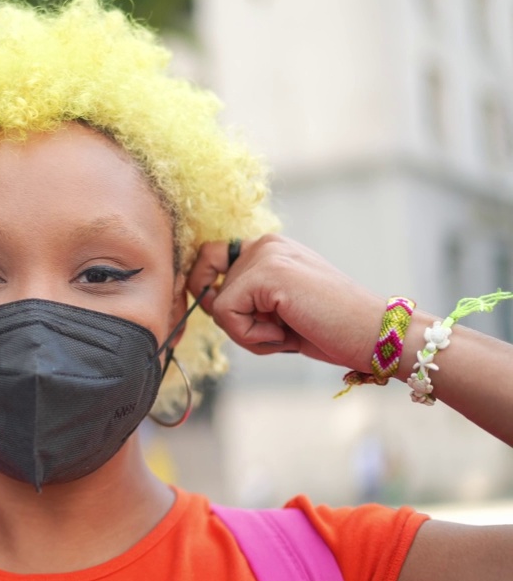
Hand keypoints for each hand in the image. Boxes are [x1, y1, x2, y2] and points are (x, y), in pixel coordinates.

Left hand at [186, 234, 385, 371]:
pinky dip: (251, 336)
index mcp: (270, 249)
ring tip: (287, 332)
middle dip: (238, 323)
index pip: (209, 257)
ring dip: (248, 334)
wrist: (375, 334)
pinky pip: (226, 314)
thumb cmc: (332, 328)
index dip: (204, 287)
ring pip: (218, 306)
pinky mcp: (266, 274)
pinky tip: (285, 334)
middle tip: (278, 331)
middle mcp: (265, 244)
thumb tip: (205, 299)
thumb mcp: (280, 309)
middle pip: (210, 288)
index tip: (222, 313)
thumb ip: (248, 298)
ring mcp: (266, 255)